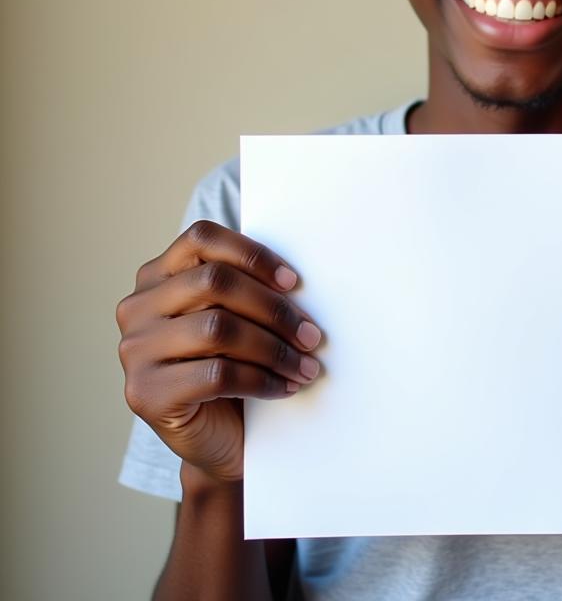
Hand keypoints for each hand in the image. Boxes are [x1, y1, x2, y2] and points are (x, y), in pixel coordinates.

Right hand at [116, 221, 322, 482]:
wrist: (218, 438)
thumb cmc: (234, 366)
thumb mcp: (237, 316)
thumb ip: (245, 287)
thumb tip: (294, 278)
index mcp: (157, 276)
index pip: (202, 238)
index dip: (252, 254)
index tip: (293, 281)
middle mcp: (137, 308)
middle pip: (214, 282)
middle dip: (273, 308)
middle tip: (312, 335)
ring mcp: (134, 352)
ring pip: (218, 329)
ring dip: (275, 349)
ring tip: (305, 364)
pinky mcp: (144, 394)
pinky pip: (217, 375)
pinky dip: (262, 380)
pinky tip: (285, 387)